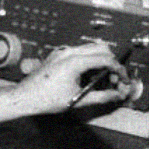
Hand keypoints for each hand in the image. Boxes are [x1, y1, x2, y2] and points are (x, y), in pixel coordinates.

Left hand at [0, 42, 131, 121]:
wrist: (25, 97)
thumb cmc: (46, 99)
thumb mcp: (78, 100)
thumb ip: (101, 97)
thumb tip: (117, 95)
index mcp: (75, 62)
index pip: (106, 59)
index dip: (119, 70)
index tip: (123, 80)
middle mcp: (69, 52)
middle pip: (102, 49)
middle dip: (112, 63)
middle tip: (114, 80)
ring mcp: (63, 52)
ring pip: (92, 48)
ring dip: (101, 61)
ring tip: (102, 80)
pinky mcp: (59, 55)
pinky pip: (80, 52)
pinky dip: (90, 61)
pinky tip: (89, 77)